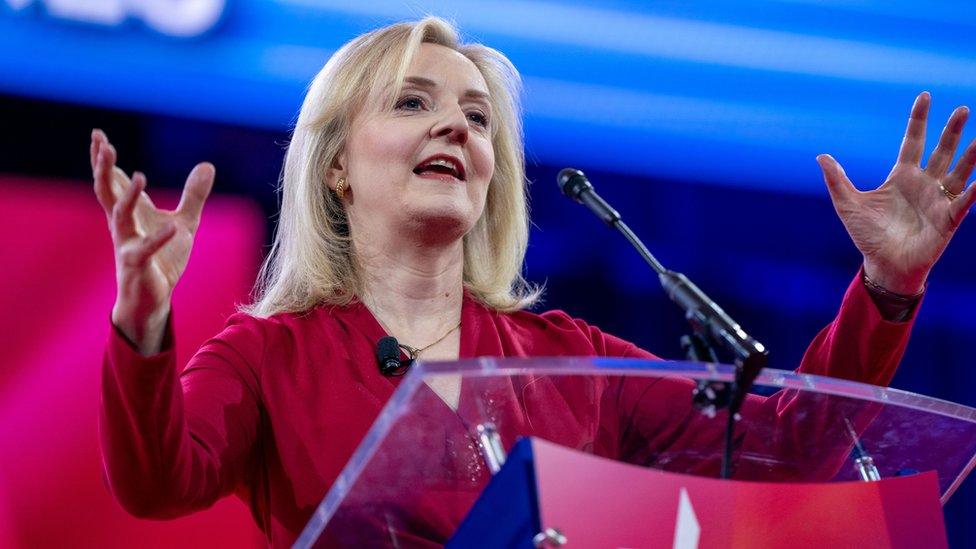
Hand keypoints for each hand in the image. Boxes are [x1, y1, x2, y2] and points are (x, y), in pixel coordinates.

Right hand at [91, 129, 214, 353]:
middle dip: (104, 168)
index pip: (114, 180)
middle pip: (107, 191)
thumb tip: (208, 164)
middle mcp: (124, 225)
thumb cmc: (163, 258)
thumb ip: (193, 194)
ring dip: (128, 196)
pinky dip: (159, 238)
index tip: (98, 135)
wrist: (153, 297)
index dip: (104, 159)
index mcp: (132, 213)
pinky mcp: (137, 264)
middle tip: (103, 143)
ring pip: (120, 215)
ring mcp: (127, 244)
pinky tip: (173, 227)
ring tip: (142, 177)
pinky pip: (145, 249)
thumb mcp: (184, 221)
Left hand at [817, 92, 975, 294]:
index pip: (913, 141)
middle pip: (942, 151)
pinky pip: (964, 202)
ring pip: (958, 172)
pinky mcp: (948, 220)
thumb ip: (837, 180)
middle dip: (952, 131)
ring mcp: (938, 200)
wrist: (883, 265)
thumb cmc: (867, 235)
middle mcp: (924, 184)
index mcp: (902, 176)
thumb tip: (821, 156)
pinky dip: (974, 191)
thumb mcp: (848, 205)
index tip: (924, 96)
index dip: (919, 120)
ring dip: (970, 156)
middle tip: (962, 108)